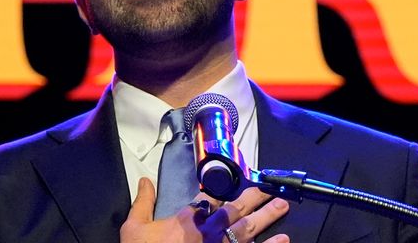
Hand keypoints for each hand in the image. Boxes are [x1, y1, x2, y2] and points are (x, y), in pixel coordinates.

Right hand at [120, 177, 289, 242]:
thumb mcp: (135, 228)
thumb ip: (143, 202)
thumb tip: (144, 180)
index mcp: (188, 220)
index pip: (209, 199)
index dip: (223, 190)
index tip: (233, 182)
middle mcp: (209, 231)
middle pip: (236, 209)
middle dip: (254, 198)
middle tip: (271, 190)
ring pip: (248, 229)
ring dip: (267, 217)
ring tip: (282, 207)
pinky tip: (283, 240)